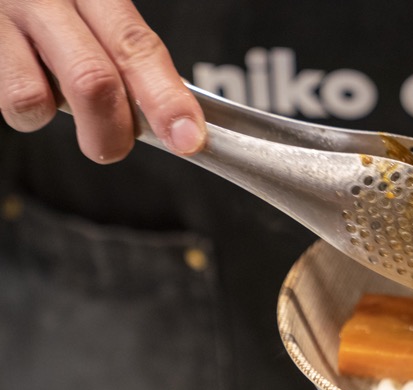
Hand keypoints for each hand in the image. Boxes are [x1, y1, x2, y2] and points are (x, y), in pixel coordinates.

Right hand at [0, 0, 204, 162]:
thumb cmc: (51, 14)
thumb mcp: (92, 19)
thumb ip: (125, 59)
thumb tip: (174, 120)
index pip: (138, 46)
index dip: (167, 98)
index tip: (189, 139)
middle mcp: (50, 0)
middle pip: (95, 78)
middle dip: (118, 129)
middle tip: (118, 146)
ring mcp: (7, 18)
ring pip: (43, 97)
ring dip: (68, 124)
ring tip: (68, 110)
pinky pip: (16, 101)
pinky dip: (30, 114)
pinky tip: (32, 92)